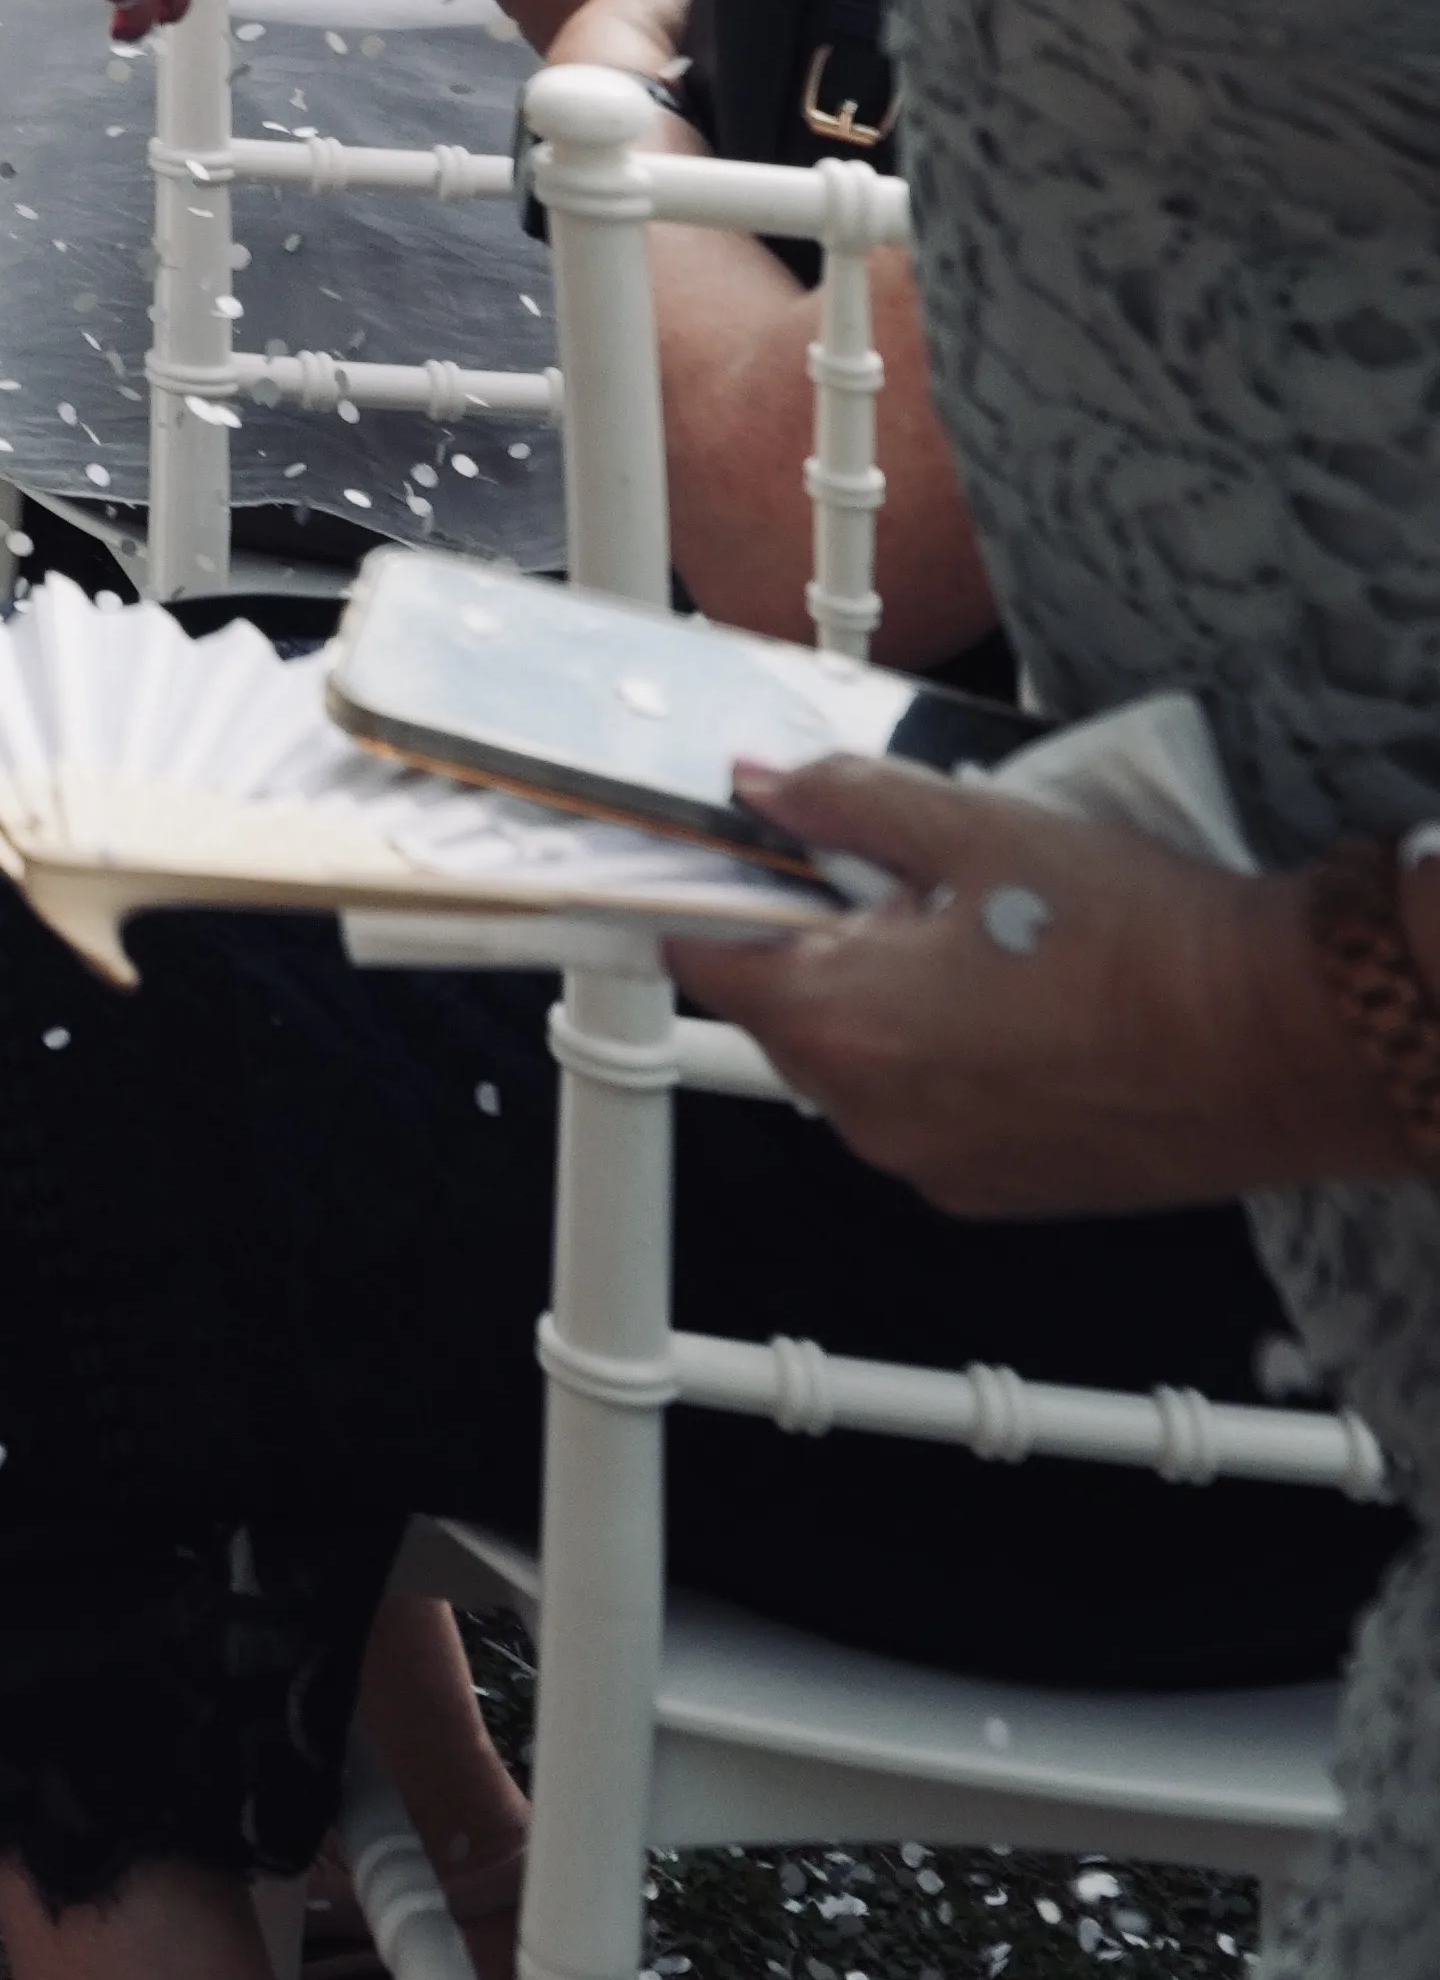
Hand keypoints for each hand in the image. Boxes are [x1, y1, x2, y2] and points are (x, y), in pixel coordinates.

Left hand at [701, 759, 1347, 1217]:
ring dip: (885, 1008)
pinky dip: (943, 1065)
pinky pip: (924, 1115)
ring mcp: (932, 1166)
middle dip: (816, 947)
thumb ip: (844, 802)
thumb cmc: (1138, 940)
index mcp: (841, 1023)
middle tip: (900, 889)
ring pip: (855, 1068)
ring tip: (981, 948)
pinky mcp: (993, 1193)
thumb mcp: (976, 830)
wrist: (1275, 1041)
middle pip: (780, 1013)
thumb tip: (762, 786)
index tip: (723, 863)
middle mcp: (870, 1116)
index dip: (709, 895)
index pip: (704, 959)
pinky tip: (1019, 1012)